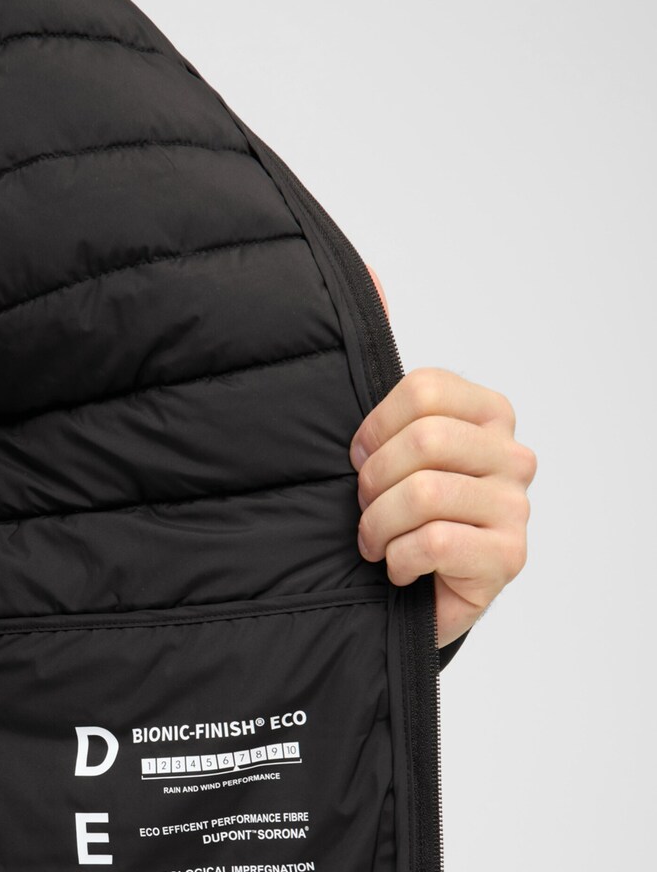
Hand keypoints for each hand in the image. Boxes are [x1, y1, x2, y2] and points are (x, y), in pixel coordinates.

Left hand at [349, 267, 537, 649]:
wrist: (400, 597)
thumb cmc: (389, 514)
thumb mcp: (376, 439)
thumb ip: (374, 360)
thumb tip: (368, 274)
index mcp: (487, 413)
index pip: (426, 390)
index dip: (373, 428)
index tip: (356, 460)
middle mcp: (511, 455)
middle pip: (424, 442)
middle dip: (372, 484)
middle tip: (364, 509)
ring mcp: (515, 507)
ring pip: (424, 494)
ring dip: (378, 527)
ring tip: (375, 543)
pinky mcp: (508, 558)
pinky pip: (437, 542)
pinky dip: (399, 560)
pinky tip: (399, 569)